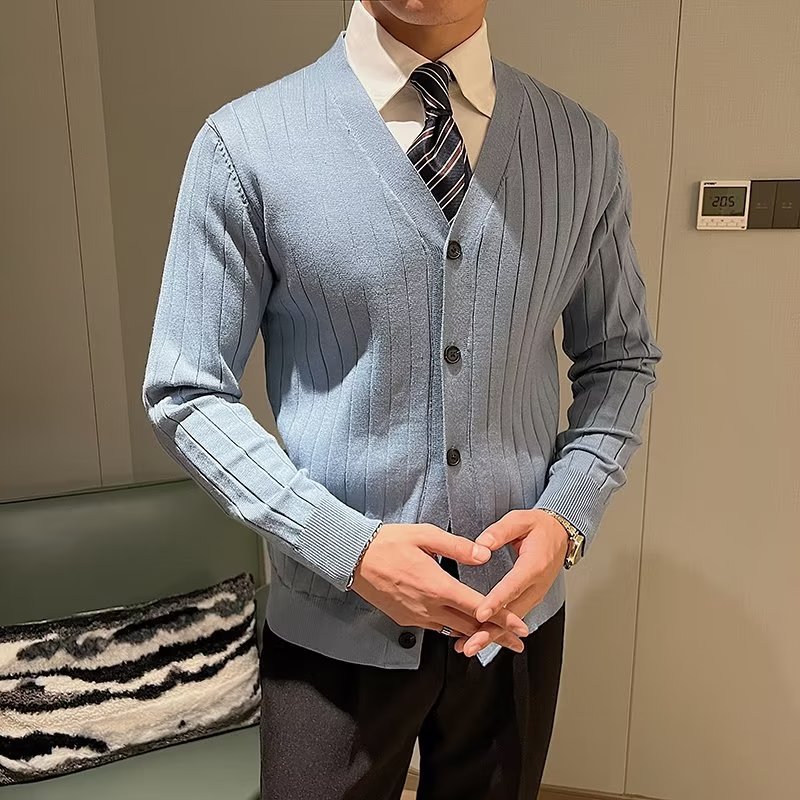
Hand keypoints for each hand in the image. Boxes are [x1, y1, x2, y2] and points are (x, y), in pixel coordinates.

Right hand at [350, 523, 529, 649]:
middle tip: (518, 643)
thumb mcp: (425, 535)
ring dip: (476, 635)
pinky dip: (453, 631)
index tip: (521, 629)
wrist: (353, 557)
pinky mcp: (405, 619)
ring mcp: (416, 617)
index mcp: (437, 587)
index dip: (503, 619)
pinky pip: (435, 628)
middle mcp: (428, 607)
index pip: (478, 608)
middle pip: (470, 627)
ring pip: (453, 631)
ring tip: (495, 640)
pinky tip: (462, 629)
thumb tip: (484, 554)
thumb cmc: (389, 542)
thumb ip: (457, 547)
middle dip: (497, 636)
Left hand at [453, 510, 569, 655]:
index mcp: (534, 565)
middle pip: (512, 613)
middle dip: (490, 631)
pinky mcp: (530, 599)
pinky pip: (514, 618)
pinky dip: (498, 631)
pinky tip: (481, 639)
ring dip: (492, 636)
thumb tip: (481, 544)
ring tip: (469, 647)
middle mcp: (536, 586)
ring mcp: (535, 595)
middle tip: (470, 644)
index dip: (497, 601)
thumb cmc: (540, 527)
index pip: (513, 586)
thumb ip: (500, 531)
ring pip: (512, 621)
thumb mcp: (520, 520)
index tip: (480, 613)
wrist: (560, 534)